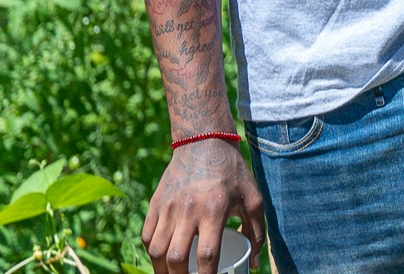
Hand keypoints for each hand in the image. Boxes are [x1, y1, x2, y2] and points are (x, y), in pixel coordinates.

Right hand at [142, 139, 264, 273]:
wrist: (202, 141)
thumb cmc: (232, 172)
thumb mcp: (252, 198)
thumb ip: (256, 232)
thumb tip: (252, 264)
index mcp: (214, 210)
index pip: (208, 255)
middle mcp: (188, 211)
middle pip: (177, 258)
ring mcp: (168, 208)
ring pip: (156, 250)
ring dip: (163, 270)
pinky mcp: (155, 203)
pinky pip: (146, 235)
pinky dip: (152, 252)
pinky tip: (162, 259)